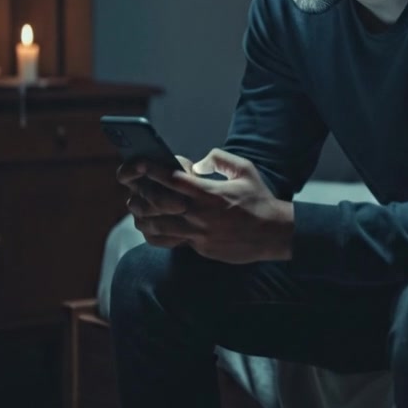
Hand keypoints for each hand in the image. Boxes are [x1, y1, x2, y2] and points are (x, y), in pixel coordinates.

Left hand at [117, 148, 293, 263]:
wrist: (274, 234)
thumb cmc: (259, 199)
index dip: (152, 169)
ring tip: (135, 207)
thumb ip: (219, 159)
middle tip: (133, 187)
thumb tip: (196, 163)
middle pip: (159, 203)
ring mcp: (199, 234)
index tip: (140, 162)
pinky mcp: (201, 248)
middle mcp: (201, 214)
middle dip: (142, 193)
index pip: (173, 179)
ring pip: (160, 226)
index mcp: (210, 193)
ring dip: (144, 215)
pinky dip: (157, 233)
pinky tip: (150, 227)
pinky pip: (172, 241)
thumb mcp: (245, 170)